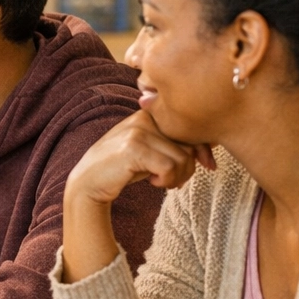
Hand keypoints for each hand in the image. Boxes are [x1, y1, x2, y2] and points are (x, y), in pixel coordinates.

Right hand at [65, 110, 215, 207]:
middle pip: (189, 144)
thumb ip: (172, 144)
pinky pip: (169, 168)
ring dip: (177, 178)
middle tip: (176, 183)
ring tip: (162, 183)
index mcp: (149, 114)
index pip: (189, 129)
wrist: (88, 184)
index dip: (202, 150)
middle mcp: (144, 117)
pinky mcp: (133, 148)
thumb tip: (210, 146)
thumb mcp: (150, 151)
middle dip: (189, 169)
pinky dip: (166, 181)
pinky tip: (153, 183)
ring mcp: (137, 131)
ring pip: (182, 158)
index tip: (208, 166)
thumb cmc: (122, 169)